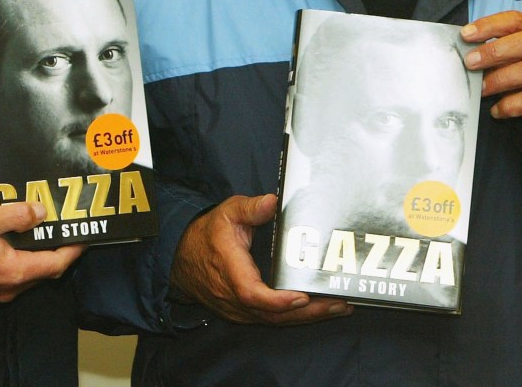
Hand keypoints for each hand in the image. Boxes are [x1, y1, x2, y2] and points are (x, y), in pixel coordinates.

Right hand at [0, 202, 83, 305]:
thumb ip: (18, 215)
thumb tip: (42, 213)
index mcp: (12, 273)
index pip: (56, 265)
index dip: (74, 249)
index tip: (86, 235)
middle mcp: (5, 290)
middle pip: (43, 271)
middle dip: (56, 249)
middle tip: (64, 226)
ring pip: (25, 274)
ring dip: (35, 253)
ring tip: (40, 227)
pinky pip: (8, 275)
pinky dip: (18, 258)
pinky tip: (12, 238)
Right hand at [170, 193, 351, 324]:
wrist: (182, 259)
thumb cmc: (209, 234)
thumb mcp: (227, 213)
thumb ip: (250, 208)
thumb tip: (272, 201)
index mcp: (230, 270)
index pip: (253, 293)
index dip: (278, 300)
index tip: (303, 296)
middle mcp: (234, 297)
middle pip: (273, 314)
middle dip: (308, 312)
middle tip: (339, 303)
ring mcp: (240, 309)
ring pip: (276, 321)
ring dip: (308, 317)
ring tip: (339, 307)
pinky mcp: (245, 314)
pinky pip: (273, 320)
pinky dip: (297, 317)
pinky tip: (319, 310)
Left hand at [461, 12, 521, 151]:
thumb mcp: (521, 59)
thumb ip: (500, 50)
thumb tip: (466, 49)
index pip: (518, 20)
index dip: (490, 25)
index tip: (466, 34)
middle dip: (495, 51)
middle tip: (470, 62)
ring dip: (500, 79)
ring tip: (481, 89)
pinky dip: (510, 105)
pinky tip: (496, 110)